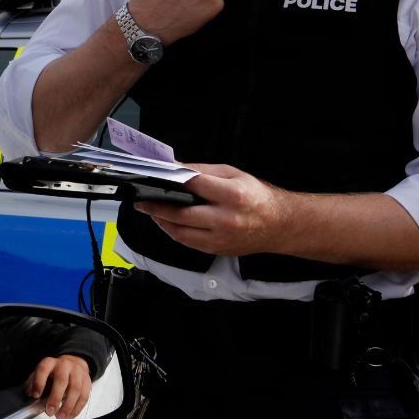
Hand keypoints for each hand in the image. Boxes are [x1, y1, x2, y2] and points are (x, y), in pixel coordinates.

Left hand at [23, 355, 91, 418]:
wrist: (73, 364)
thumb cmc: (55, 372)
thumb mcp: (42, 373)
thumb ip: (33, 382)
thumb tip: (30, 394)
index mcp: (50, 363)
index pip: (44, 369)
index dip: (39, 382)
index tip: (35, 395)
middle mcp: (64, 365)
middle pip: (61, 380)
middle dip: (55, 398)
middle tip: (50, 411)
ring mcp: (77, 372)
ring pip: (75, 389)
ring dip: (68, 406)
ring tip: (61, 417)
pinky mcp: (87, 381)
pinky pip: (84, 396)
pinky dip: (77, 408)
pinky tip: (70, 415)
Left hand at [136, 163, 288, 256]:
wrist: (279, 225)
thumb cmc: (255, 196)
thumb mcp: (233, 174)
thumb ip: (203, 171)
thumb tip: (176, 168)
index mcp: (233, 195)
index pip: (193, 186)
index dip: (171, 179)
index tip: (154, 176)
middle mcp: (226, 219)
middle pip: (181, 213)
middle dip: (156, 206)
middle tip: (140, 200)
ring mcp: (220, 238)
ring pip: (179, 232)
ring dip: (160, 221)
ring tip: (150, 210)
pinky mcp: (217, 250)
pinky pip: (187, 242)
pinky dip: (173, 231)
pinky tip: (166, 221)